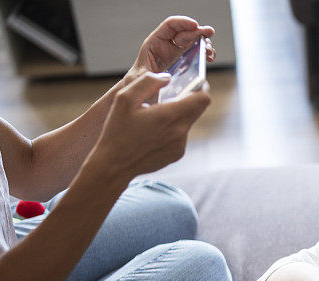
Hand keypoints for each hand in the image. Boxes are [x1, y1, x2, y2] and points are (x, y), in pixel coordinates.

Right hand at [89, 72, 210, 180]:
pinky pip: (181, 136)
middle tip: (171, 96)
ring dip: (177, 116)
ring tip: (153, 119)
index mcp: (170, 115)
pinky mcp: (177, 154)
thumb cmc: (117, 131)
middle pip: (198, 110)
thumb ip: (147, 82)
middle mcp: (180, 131)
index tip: (195, 83)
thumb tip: (166, 77)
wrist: (114, 165)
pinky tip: (152, 133)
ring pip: (187, 122)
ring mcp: (180, 145)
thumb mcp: (125, 99)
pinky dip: (172, 130)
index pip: (203, 99)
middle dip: (189, 99)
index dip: (202, 88)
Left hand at [128, 16, 215, 80]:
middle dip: (198, 31)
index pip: (170, 26)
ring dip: (203, 43)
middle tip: (209, 33)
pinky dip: (204, 53)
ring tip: (210, 50)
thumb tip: (164, 77)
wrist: (140, 97)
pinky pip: (196, 54)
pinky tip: (209, 58)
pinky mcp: (184, 64)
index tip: (195, 26)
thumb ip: (147, 77)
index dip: (183, 23)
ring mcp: (176, 55)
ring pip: (193, 42)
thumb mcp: (138, 80)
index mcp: (154, 44)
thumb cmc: (137, 87)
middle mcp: (166, 47)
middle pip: (185, 32)